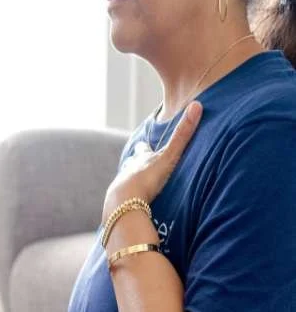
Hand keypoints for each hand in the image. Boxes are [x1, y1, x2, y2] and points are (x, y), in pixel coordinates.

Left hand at [102, 101, 202, 222]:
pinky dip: (125, 201)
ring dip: (129, 183)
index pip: (142, 150)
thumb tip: (197, 104)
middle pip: (130, 165)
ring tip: (132, 187)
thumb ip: (182, 136)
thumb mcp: (168, 157)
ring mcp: (119, 188)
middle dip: (134, 165)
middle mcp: (127, 171)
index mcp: (140, 160)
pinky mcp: (115, 206)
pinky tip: (126, 207)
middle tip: (136, 164)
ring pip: (123, 183)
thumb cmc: (147, 180)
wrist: (124, 204)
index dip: (144, 148)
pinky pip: (121, 202)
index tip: (143, 145)